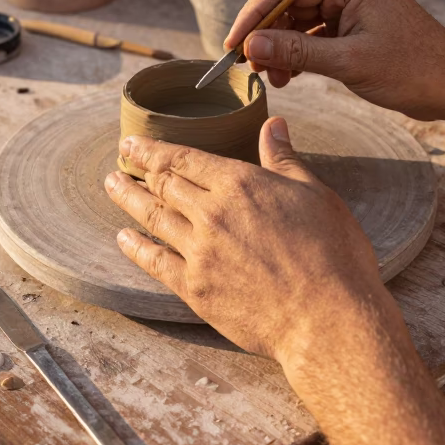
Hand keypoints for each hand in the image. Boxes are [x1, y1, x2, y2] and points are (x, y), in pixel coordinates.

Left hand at [104, 117, 386, 362]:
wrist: (327, 319)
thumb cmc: (332, 254)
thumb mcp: (315, 194)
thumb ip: (284, 159)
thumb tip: (273, 125)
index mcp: (239, 184)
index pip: (184, 158)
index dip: (154, 148)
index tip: (133, 141)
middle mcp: (212, 214)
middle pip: (164, 184)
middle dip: (137, 169)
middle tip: (120, 159)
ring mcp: (199, 253)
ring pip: (153, 218)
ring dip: (128, 199)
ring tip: (112, 185)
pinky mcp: (196, 289)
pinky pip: (155, 262)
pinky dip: (135, 247)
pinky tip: (124, 238)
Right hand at [224, 0, 444, 119]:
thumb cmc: (415, 70)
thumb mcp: (349, 62)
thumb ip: (297, 51)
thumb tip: (252, 45)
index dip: (256, 14)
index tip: (234, 42)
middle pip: (290, 1)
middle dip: (267, 34)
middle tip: (249, 64)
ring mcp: (352, 4)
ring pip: (299, 20)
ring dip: (280, 47)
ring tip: (271, 76)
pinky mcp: (355, 24)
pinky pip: (315, 33)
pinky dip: (298, 53)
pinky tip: (288, 75)